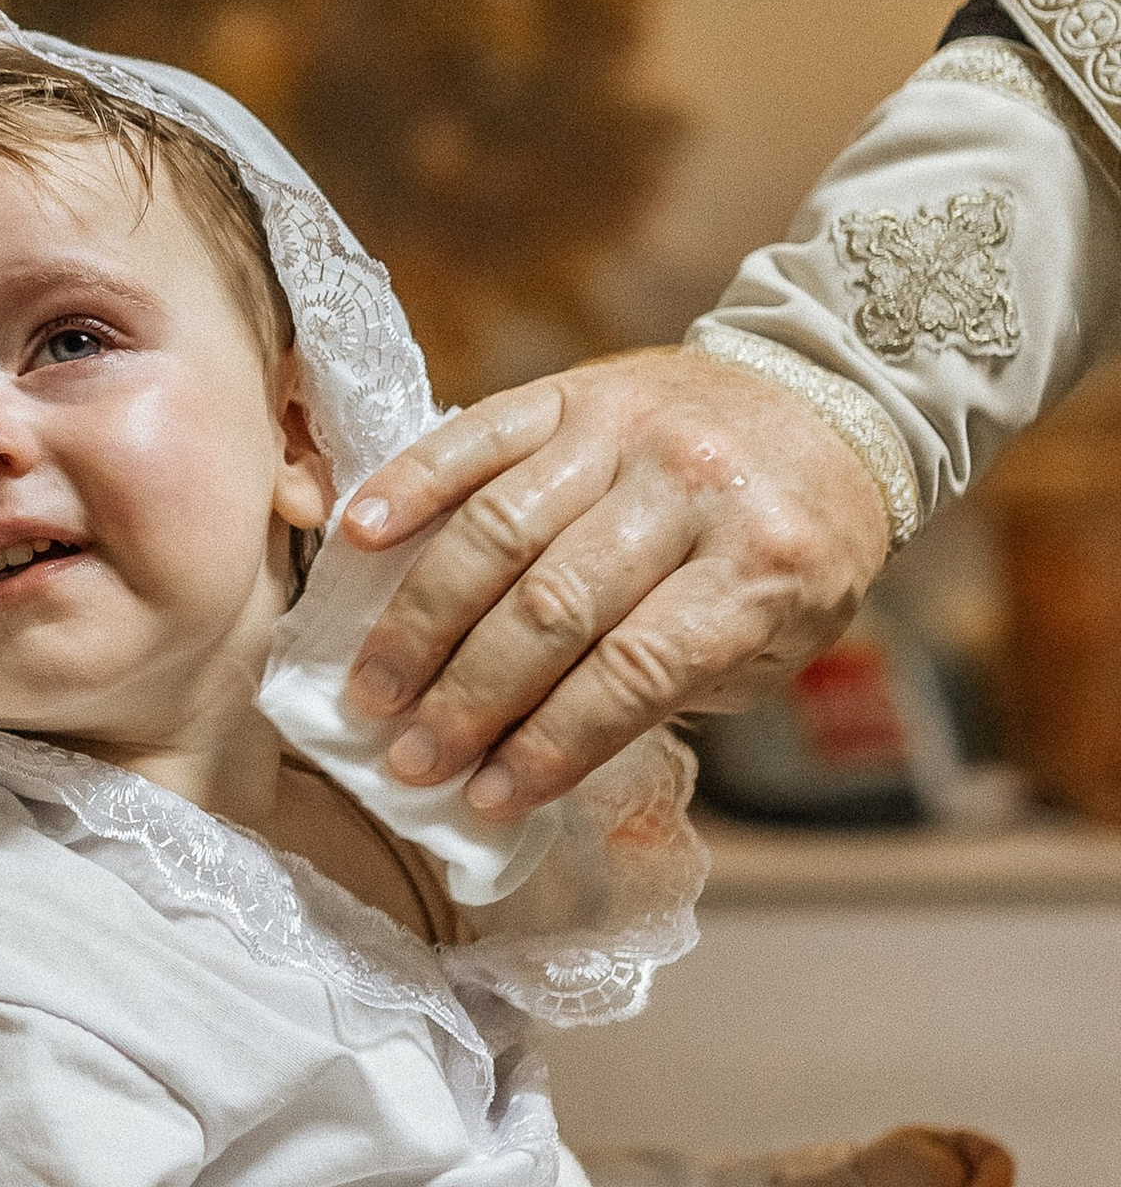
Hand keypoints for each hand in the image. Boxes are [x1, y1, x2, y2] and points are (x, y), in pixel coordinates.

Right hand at [338, 348, 889, 813]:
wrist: (831, 402)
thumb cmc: (796, 551)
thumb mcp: (777, 642)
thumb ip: (670, 690)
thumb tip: (530, 753)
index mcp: (761, 567)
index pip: (634, 671)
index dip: (552, 743)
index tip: (486, 798)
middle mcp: (692, 488)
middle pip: (552, 607)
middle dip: (470, 697)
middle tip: (409, 757)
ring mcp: (625, 429)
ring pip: (499, 529)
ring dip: (422, 619)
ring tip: (374, 687)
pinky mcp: (573, 389)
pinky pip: (476, 435)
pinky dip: (410, 486)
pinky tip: (357, 539)